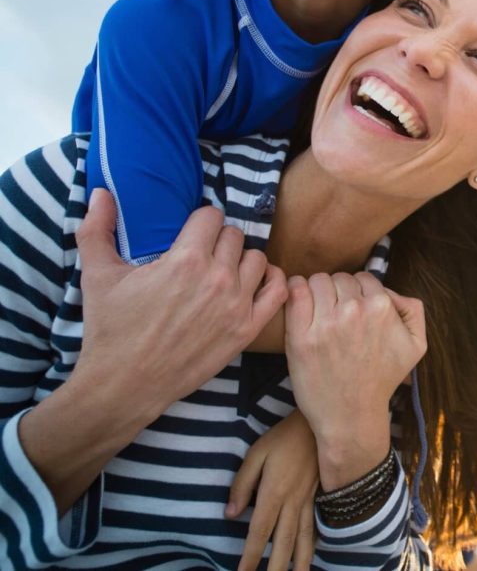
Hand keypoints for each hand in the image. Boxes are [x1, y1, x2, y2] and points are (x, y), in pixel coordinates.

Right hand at [73, 189, 288, 418]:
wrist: (124, 384)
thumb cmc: (110, 330)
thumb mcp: (97, 276)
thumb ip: (97, 228)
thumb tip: (100, 192)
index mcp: (186, 260)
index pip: (212, 216)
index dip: (199, 222)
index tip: (189, 234)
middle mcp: (217, 279)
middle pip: (234, 236)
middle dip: (217, 241)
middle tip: (200, 256)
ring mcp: (236, 305)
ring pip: (257, 259)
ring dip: (241, 260)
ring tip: (222, 271)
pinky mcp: (247, 329)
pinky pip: (278, 291)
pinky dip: (272, 281)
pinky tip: (255, 282)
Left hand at [228, 411, 317, 570]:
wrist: (320, 426)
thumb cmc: (284, 437)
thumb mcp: (256, 453)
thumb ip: (242, 484)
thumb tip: (231, 514)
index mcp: (274, 493)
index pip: (259, 532)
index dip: (250, 556)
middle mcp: (292, 503)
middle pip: (283, 543)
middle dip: (275, 568)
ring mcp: (307, 501)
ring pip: (303, 539)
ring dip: (298, 563)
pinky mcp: (317, 498)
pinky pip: (314, 527)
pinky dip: (312, 546)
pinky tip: (309, 556)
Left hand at [284, 271, 426, 488]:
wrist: (352, 417)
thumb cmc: (382, 380)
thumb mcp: (417, 345)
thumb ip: (412, 309)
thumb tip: (390, 291)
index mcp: (382, 308)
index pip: (364, 278)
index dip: (359, 292)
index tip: (354, 308)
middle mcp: (355, 311)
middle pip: (340, 278)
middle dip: (339, 291)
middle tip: (336, 313)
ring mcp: (326, 323)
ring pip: (318, 280)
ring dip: (318, 291)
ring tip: (319, 310)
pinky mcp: (301, 336)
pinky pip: (295, 292)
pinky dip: (295, 289)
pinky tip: (300, 300)